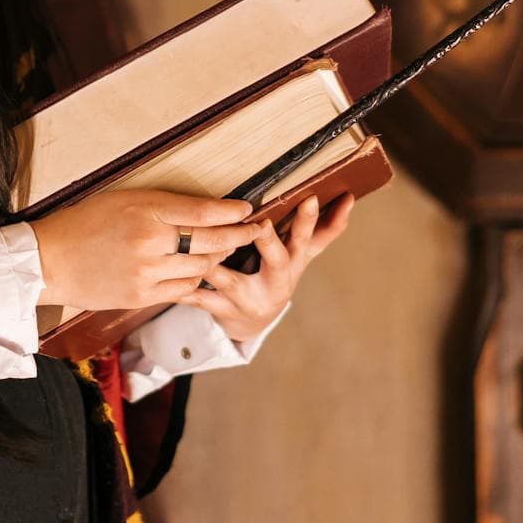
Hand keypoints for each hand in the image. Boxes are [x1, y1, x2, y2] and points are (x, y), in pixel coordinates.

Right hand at [29, 190, 264, 311]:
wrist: (49, 260)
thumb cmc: (85, 222)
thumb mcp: (123, 199)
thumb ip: (163, 204)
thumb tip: (203, 210)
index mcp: (145, 211)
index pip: (202, 212)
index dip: (231, 211)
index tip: (248, 208)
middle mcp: (150, 242)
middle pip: (210, 241)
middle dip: (239, 235)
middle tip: (256, 230)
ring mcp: (148, 273)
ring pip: (201, 267)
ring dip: (220, 258)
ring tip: (230, 249)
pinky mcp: (143, 296)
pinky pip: (184, 288)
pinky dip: (197, 278)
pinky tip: (202, 269)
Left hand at [183, 193, 353, 342]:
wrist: (251, 324)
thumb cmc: (275, 276)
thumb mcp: (300, 256)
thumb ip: (324, 230)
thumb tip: (351, 199)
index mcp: (293, 263)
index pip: (308, 239)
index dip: (310, 221)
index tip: (311, 199)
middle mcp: (276, 282)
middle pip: (278, 260)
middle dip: (269, 242)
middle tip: (263, 224)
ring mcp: (249, 299)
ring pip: (231, 279)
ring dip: (216, 264)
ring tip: (203, 246)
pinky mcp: (223, 311)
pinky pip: (201, 298)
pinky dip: (186, 288)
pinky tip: (172, 279)